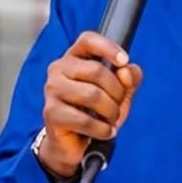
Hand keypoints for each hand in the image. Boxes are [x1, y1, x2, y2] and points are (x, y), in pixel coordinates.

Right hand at [40, 31, 143, 178]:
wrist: (74, 142)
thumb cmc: (96, 111)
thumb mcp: (119, 92)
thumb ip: (130, 78)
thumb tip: (126, 72)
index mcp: (75, 57)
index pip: (88, 40)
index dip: (108, 48)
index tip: (124, 61)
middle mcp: (59, 69)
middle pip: (97, 71)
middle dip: (117, 92)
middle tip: (118, 107)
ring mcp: (52, 90)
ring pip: (92, 95)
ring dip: (111, 112)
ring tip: (111, 120)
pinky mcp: (51, 112)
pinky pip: (85, 119)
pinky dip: (102, 129)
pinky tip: (106, 132)